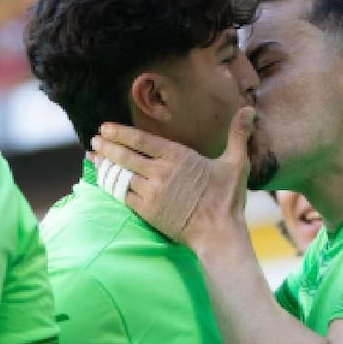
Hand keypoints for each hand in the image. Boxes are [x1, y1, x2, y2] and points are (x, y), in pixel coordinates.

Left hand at [91, 106, 255, 250]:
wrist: (217, 234)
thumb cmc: (227, 199)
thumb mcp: (236, 163)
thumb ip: (238, 135)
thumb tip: (249, 109)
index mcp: (178, 156)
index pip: (141, 140)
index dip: (120, 132)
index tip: (105, 127)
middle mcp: (160, 172)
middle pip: (125, 155)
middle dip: (107, 146)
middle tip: (94, 139)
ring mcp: (151, 192)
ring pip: (120, 175)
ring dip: (104, 165)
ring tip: (92, 157)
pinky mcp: (147, 211)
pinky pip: (123, 195)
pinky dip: (111, 186)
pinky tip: (103, 180)